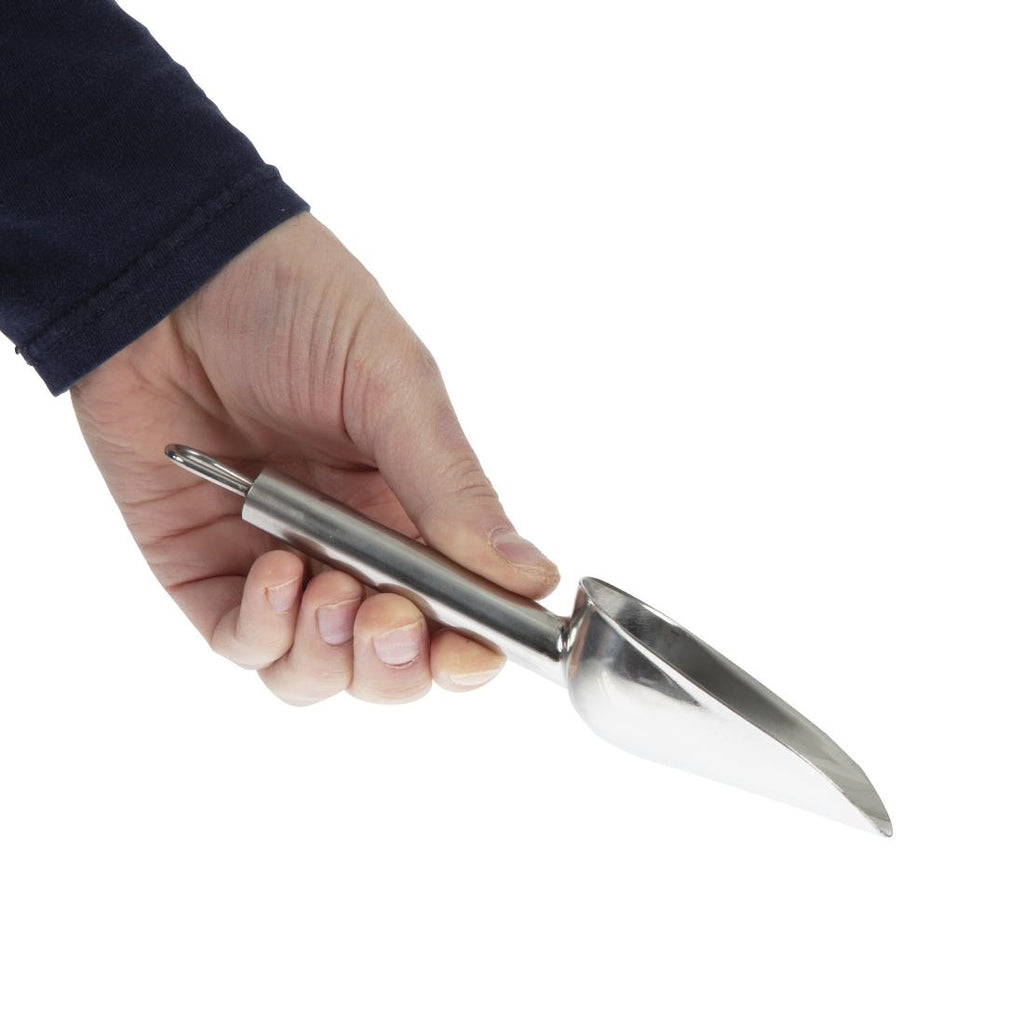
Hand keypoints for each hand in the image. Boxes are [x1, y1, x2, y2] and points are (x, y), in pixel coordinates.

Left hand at [70, 213, 558, 704]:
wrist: (173, 274)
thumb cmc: (297, 308)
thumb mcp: (393, 390)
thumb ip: (453, 489)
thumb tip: (531, 577)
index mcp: (416, 511)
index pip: (460, 614)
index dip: (471, 651)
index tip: (476, 651)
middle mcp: (354, 552)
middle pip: (390, 664)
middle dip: (399, 663)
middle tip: (395, 618)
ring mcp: (281, 567)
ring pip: (318, 671)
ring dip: (333, 654)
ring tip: (329, 589)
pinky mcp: (206, 570)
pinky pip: (243, 644)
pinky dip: (264, 629)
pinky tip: (274, 569)